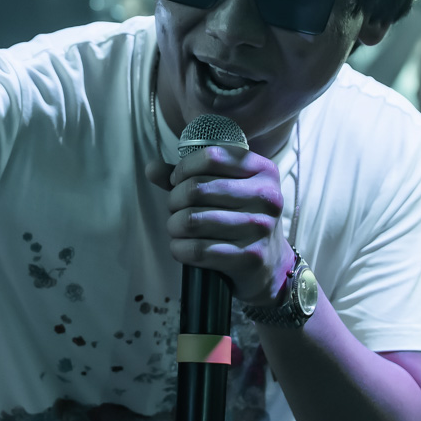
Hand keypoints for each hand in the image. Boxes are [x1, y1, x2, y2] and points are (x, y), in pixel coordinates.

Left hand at [146, 146, 291, 305]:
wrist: (270, 263)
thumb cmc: (240, 217)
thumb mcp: (225, 188)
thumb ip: (189, 175)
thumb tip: (151, 169)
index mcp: (262, 170)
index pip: (211, 156)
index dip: (184, 168)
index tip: (177, 182)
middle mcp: (266, 197)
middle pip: (196, 188)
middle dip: (174, 200)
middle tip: (174, 209)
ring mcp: (260, 228)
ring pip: (192, 220)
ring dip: (174, 225)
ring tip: (176, 228)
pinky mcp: (249, 257)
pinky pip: (197, 250)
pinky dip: (179, 249)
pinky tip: (181, 247)